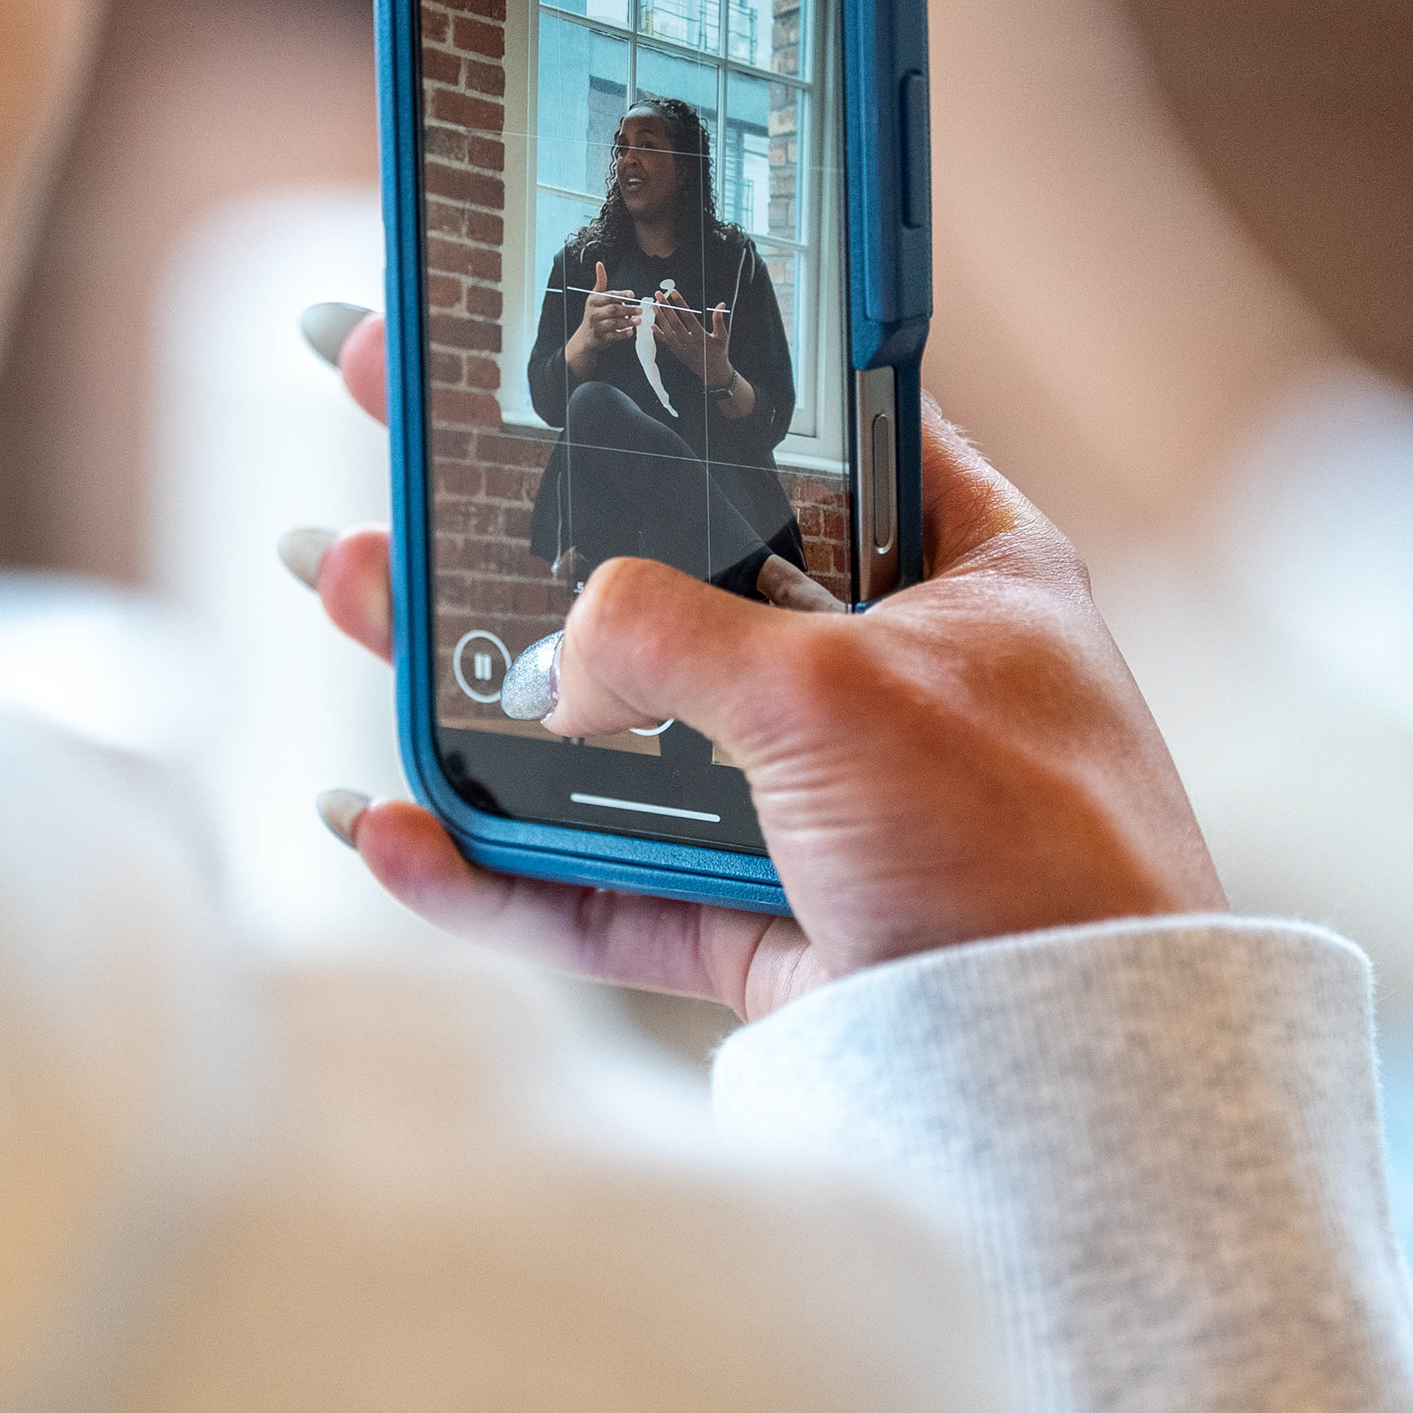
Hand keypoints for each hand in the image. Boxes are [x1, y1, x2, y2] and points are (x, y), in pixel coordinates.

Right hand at [290, 311, 1224, 1025]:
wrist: (1071, 1088)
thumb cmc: (1022, 851)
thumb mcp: (841, 691)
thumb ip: (671, 636)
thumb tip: (556, 662)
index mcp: (959, 566)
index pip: (795, 427)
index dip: (665, 375)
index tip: (544, 324)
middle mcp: (885, 673)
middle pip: (661, 573)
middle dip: (508, 519)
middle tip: (386, 424)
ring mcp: (816, 802)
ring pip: (608, 727)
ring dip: (469, 677)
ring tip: (342, 590)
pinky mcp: (763, 925)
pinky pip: (601, 887)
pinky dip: (495, 871)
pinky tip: (394, 828)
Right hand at [564, 260, 637, 377]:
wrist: (586, 336)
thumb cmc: (594, 313)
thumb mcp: (595, 296)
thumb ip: (600, 281)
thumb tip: (599, 264)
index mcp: (594, 301)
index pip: (609, 297)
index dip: (621, 295)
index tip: (632, 295)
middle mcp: (594, 313)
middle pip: (613, 310)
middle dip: (628, 309)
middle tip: (640, 309)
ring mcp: (597, 327)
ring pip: (614, 323)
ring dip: (628, 322)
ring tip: (638, 320)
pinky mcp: (602, 338)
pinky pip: (614, 336)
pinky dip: (623, 334)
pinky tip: (631, 331)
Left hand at [649, 291, 728, 384]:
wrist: (713, 372)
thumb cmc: (719, 352)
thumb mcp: (722, 336)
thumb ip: (719, 320)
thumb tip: (721, 304)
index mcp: (700, 336)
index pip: (688, 316)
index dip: (680, 304)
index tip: (673, 292)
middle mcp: (688, 342)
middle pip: (674, 322)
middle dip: (666, 307)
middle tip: (658, 295)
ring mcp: (681, 348)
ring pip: (667, 331)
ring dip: (660, 317)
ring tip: (654, 305)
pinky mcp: (677, 353)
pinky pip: (665, 342)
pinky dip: (658, 333)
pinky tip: (652, 324)